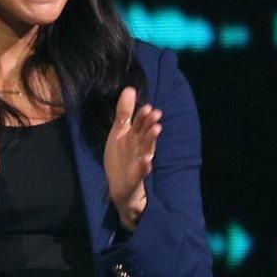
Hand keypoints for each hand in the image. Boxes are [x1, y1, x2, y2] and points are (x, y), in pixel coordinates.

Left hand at [104, 87, 161, 229]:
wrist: (120, 188)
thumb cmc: (122, 157)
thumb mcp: (119, 133)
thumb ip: (125, 112)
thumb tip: (130, 88)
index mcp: (134, 138)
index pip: (140, 125)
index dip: (144, 116)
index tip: (148, 107)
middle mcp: (139, 149)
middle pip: (145, 135)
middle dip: (150, 125)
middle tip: (155, 114)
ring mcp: (138, 164)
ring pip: (147, 150)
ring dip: (151, 140)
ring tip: (156, 129)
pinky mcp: (135, 178)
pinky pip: (140, 172)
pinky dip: (144, 166)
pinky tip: (147, 160)